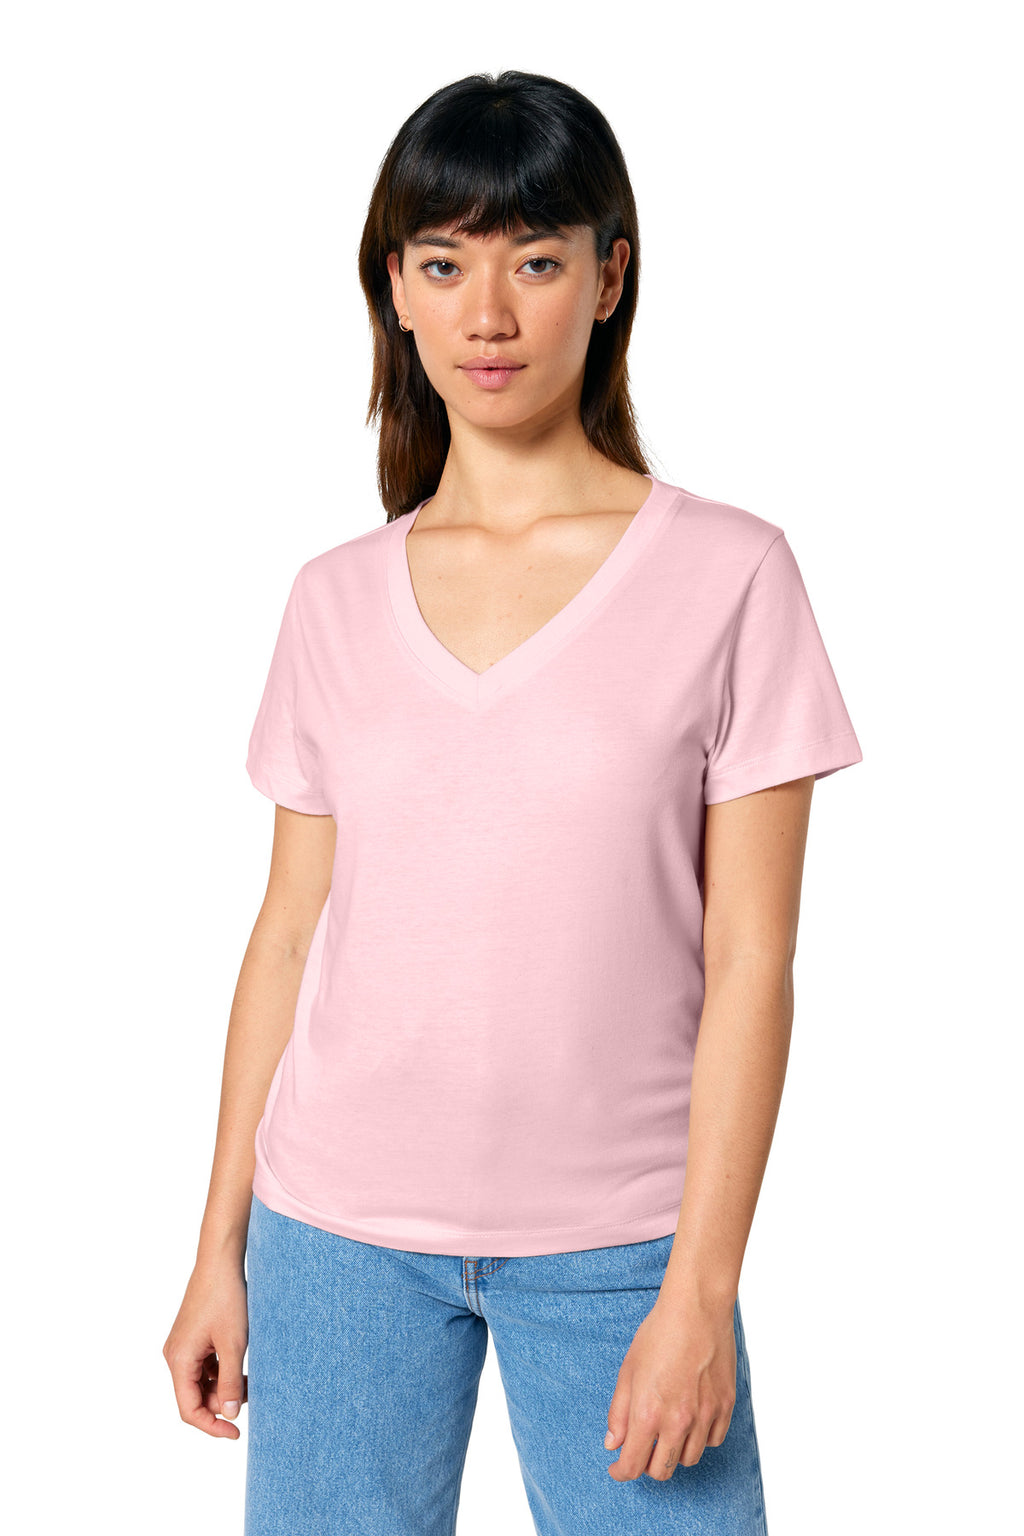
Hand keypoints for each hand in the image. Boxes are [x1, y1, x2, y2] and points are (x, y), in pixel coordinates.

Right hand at [163, 1260, 248, 1438]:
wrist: (221, 1261)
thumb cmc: (227, 1298)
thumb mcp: (234, 1344)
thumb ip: (230, 1383)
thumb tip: (229, 1416)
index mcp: (179, 1360)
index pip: (189, 1409)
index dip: (211, 1426)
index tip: (235, 1433)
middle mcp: (175, 1355)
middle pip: (194, 1397)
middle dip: (220, 1404)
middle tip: (250, 1400)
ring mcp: (183, 1346)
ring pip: (200, 1381)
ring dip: (223, 1387)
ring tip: (250, 1381)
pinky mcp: (192, 1337)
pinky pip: (204, 1366)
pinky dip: (221, 1372)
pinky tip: (241, 1367)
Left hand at [604, 1292, 736, 1480]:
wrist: (696, 1309)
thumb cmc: (658, 1334)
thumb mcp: (628, 1371)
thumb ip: (619, 1412)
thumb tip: (613, 1444)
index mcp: (648, 1413)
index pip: (633, 1466)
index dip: (621, 1471)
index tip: (618, 1467)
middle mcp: (678, 1421)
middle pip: (662, 1470)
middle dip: (647, 1465)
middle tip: (642, 1447)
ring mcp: (705, 1416)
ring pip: (689, 1459)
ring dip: (674, 1452)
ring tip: (667, 1429)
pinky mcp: (725, 1406)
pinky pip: (713, 1441)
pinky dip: (700, 1439)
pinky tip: (691, 1419)